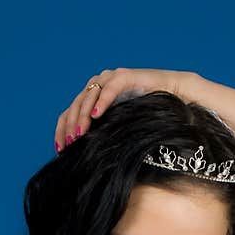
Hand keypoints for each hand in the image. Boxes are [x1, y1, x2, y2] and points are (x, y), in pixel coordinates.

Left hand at [54, 68, 194, 151]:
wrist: (173, 96)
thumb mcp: (119, 127)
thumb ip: (102, 134)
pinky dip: (101, 102)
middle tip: (70, 143)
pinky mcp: (125, 76)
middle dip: (70, 125)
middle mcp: (99, 84)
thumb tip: (84, 157)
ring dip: (82, 116)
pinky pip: (109, 89)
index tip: (60, 149)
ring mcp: (111, 78)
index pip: (70, 112)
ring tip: (80, 133)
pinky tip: (96, 116)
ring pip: (89, 96)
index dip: (62, 129)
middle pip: (76, 104)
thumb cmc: (147, 114)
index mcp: (93, 97)